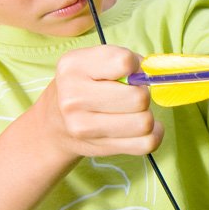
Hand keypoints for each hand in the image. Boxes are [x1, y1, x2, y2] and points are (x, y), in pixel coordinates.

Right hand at [32, 45, 162, 158]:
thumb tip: (153, 76)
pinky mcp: (99, 148)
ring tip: (134, 111)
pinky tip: (145, 128)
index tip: (127, 72)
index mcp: (73, 67)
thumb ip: (125, 60)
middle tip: (132, 94)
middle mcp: (73, 97)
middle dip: (142, 94)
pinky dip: (154, 135)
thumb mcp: (93, 62)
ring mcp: (84, 127)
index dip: (135, 66)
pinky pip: (146, 144)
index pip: (124, 62)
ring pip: (144, 123)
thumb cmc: (84, 85)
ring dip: (147, 115)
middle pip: (138, 98)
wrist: (55, 124)